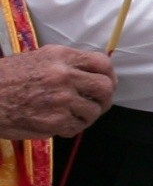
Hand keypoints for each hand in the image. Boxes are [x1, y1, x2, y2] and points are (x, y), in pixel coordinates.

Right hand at [0, 45, 115, 138]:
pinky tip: (58, 125)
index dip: (109, 76)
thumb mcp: (37, 59)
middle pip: (105, 88)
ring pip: (93, 110)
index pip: (102, 63)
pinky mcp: (55, 120)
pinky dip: (71, 128)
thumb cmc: (5, 79)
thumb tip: (92, 74)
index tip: (107, 84)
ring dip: (86, 116)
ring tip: (71, 116)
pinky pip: (77, 127)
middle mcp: (64, 75)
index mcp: (61, 57)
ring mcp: (61, 99)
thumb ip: (65, 64)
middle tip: (95, 104)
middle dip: (104, 98)